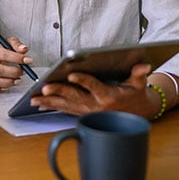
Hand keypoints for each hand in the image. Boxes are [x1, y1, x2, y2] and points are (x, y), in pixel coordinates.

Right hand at [0, 38, 32, 92]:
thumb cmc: (1, 48)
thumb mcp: (9, 42)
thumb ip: (17, 44)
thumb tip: (24, 49)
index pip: (4, 55)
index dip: (17, 58)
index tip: (28, 60)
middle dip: (14, 72)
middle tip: (24, 72)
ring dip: (8, 82)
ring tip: (18, 80)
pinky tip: (8, 86)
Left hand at [30, 63, 155, 116]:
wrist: (136, 115)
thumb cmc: (135, 96)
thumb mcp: (139, 85)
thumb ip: (139, 74)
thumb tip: (144, 64)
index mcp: (109, 97)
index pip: (95, 87)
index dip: (84, 81)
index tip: (72, 74)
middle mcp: (96, 106)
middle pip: (76, 97)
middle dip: (59, 92)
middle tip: (44, 87)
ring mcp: (88, 111)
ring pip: (66, 106)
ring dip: (49, 102)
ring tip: (34, 99)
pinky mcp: (83, 114)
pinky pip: (65, 110)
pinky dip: (52, 107)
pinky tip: (39, 104)